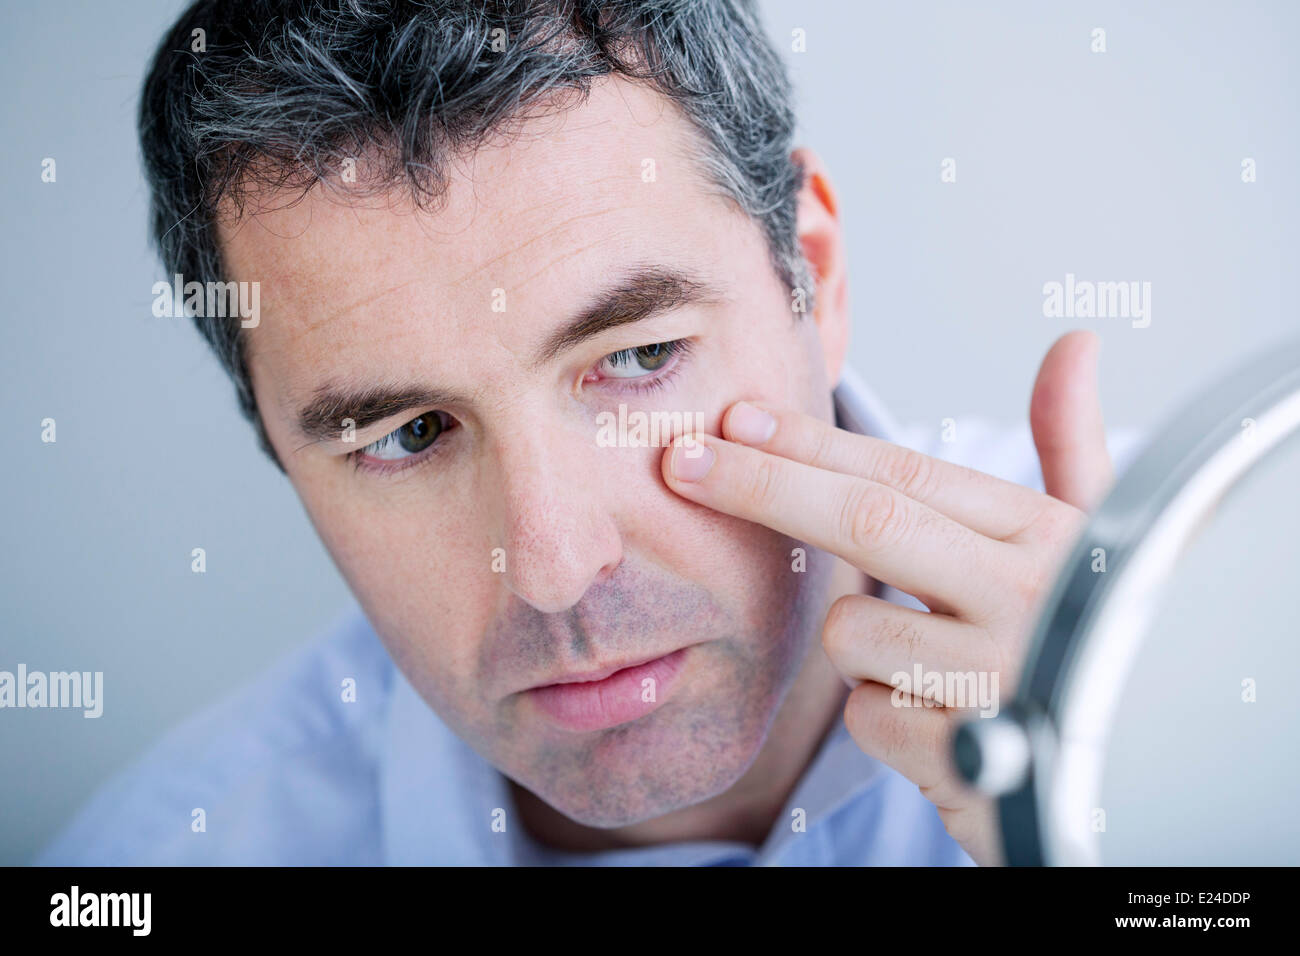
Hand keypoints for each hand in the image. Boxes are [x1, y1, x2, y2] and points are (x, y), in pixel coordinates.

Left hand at [661, 331, 1113, 864]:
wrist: (1142, 778)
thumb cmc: (1096, 645)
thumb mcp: (1095, 547)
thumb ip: (1068, 449)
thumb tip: (1076, 341)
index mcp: (1051, 537)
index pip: (909, 474)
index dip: (812, 444)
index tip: (736, 418)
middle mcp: (1032, 598)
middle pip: (868, 522)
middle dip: (761, 484)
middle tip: (679, 460)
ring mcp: (1005, 682)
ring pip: (854, 634)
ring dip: (862, 650)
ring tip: (933, 672)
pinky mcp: (975, 763)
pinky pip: (869, 718)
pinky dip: (886, 722)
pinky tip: (943, 732)